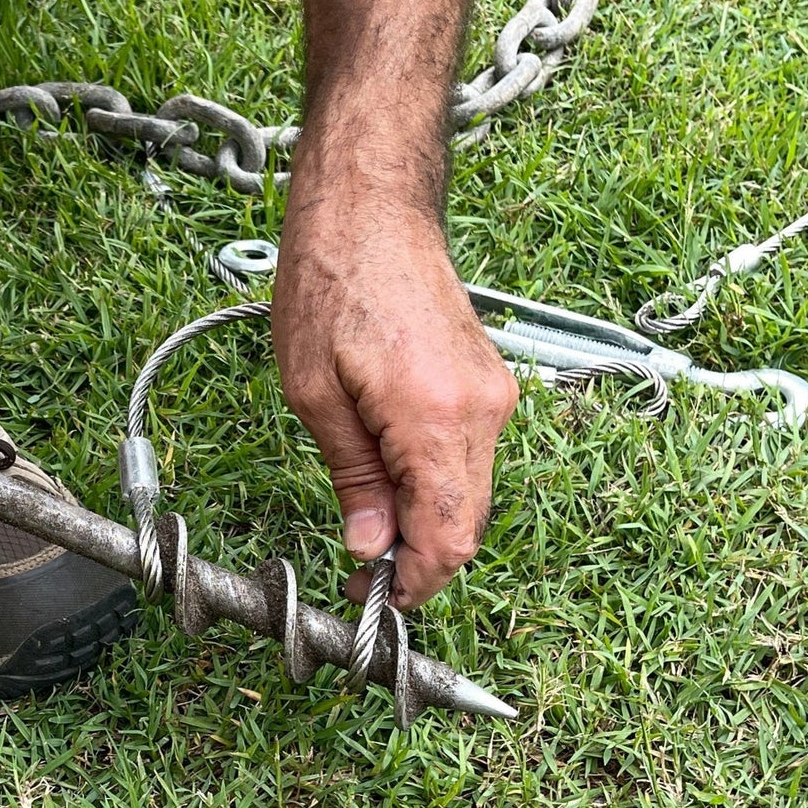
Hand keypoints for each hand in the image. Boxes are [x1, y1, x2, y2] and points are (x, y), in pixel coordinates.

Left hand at [272, 187, 517, 608]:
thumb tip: (369, 546)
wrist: (372, 209)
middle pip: (467, 522)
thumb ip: (352, 477)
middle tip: (361, 565)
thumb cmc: (332, 283)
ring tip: (367, 511)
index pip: (449, 537)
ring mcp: (493, 394)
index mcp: (436, 417)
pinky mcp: (489, 381)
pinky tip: (389, 470)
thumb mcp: (314, 393)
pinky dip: (436, 481)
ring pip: (471, 492)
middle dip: (418, 556)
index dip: (414, 583)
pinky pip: (470, 456)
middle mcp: (483, 411)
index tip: (374, 598)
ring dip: (426, 518)